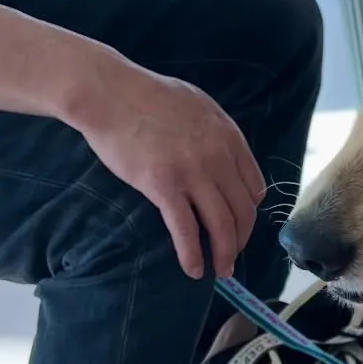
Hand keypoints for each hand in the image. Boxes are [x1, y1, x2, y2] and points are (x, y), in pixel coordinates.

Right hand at [63, 52, 266, 279]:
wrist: (108, 92)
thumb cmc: (146, 95)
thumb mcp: (197, 105)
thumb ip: (216, 133)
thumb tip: (225, 157)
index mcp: (229, 137)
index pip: (253, 187)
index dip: (248, 211)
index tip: (239, 224)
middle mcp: (218, 157)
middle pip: (243, 211)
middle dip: (240, 239)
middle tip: (232, 255)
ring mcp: (192, 172)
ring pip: (222, 225)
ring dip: (225, 254)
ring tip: (221, 271)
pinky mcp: (164, 186)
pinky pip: (186, 230)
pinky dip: (192, 255)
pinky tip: (193, 269)